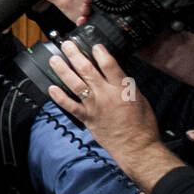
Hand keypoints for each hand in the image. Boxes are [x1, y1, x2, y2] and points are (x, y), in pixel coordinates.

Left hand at [47, 41, 158, 159]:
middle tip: (67, 45)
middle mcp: (106, 95)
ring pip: (75, 85)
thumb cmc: (142, 126)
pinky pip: (70, 106)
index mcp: (122, 89)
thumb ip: (125, 85)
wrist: (137, 148)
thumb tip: (116, 74)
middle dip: (75, 55)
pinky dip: (59, 97)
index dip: (100, 52)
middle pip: (87, 71)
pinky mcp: (87, 118)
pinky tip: (52, 88)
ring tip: (55, 61)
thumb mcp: (139, 98)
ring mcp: (94, 107)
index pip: (109, 64)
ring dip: (63, 71)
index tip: (94, 45)